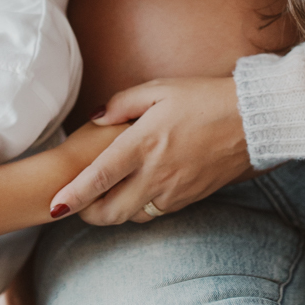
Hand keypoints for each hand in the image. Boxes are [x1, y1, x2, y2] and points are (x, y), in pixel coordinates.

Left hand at [50, 77, 251, 224]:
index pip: (99, 177)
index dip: (74, 195)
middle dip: (88, 215)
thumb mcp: (160, 89)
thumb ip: (122, 103)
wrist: (252, 120)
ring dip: (115, 211)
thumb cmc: (204, 98)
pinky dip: (140, 206)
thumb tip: (95, 118)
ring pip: (133, 216)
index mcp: (144, 143)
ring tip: (106, 196)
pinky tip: (139, 190)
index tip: (53, 206)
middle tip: (75, 205)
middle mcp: (156, 173)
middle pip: (111, 212)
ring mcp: (174, 190)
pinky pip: (155, 212)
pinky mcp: (189, 199)